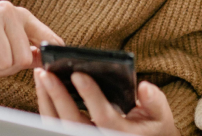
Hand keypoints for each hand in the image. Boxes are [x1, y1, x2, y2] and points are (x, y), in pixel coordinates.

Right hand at [0, 0, 63, 76]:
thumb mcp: (7, 54)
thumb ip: (29, 55)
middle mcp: (8, 10)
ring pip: (4, 60)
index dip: (48, 59)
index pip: (49, 40)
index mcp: (22, 16)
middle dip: (5, 68)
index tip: (44, 67)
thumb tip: (51, 60)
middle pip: (23, 58)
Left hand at [34, 68, 177, 135]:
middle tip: (45, 72)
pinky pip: (54, 125)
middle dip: (57, 96)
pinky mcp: (75, 135)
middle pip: (72, 122)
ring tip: (40, 75)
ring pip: (58, 125)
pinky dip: (46, 106)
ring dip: (46, 100)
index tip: (78, 74)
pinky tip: (43, 87)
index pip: (103, 116)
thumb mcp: (161, 115)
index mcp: (122, 133)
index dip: (90, 95)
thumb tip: (144, 87)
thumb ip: (154, 101)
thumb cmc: (153, 127)